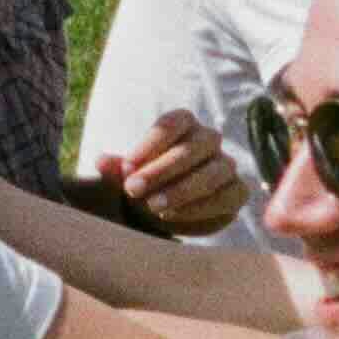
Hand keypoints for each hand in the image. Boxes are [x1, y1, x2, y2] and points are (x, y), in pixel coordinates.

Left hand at [104, 110, 246, 232]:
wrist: (171, 209)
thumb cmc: (149, 183)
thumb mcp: (129, 175)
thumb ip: (117, 169)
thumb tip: (101, 162)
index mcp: (185, 124)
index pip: (173, 123)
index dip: (150, 144)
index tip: (126, 167)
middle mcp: (209, 139)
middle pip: (191, 148)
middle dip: (160, 170)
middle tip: (132, 189)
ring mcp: (226, 165)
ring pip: (212, 172)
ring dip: (181, 190)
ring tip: (153, 206)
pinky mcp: (237, 191)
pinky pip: (226, 196)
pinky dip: (200, 207)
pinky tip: (174, 215)